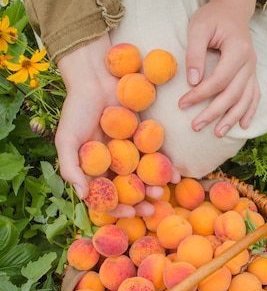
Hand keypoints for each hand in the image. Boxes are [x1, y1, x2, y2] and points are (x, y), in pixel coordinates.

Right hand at [55, 35, 179, 216]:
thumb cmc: (77, 108)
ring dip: (154, 187)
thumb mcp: (66, 139)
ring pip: (144, 176)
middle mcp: (113, 164)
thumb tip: (82, 195)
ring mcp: (130, 152)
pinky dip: (166, 167)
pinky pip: (157, 156)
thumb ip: (70, 167)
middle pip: (128, 190)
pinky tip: (175, 176)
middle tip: (151, 209)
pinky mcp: (145, 138)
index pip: (106, 196)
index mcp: (93, 169)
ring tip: (162, 192)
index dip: (117, 208)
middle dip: (140, 202)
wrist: (96, 78)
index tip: (129, 213)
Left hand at [179, 0, 260, 137]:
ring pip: (246, 99)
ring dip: (232, 118)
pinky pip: (255, 96)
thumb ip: (195, 53)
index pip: (219, 79)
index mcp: (238, 49)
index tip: (182, 104)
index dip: (201, 94)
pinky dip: (250, 111)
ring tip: (218, 133)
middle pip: (233, 94)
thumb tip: (192, 80)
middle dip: (213, 112)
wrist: (232, 10)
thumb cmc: (213, 17)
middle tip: (195, 126)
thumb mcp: (198, 27)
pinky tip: (243, 125)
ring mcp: (253, 69)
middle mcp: (250, 62)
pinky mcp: (252, 73)